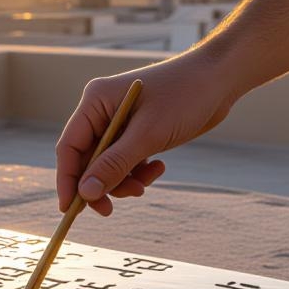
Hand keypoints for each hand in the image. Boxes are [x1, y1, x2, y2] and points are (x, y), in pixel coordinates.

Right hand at [55, 0, 288, 216]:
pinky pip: (128, 160)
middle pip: (87, 159)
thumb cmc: (184, 96)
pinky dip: (139, 171)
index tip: (69, 210)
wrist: (220, 79)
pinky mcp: (139, 131)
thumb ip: (114, 164)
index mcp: (95, 102)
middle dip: (101, 184)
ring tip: (146, 184)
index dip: (68, 180)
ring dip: (124, 180)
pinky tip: (159, 167)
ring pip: (109, 164)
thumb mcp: (148, 135)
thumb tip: (85, 193)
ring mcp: (120, 121)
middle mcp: (103, 111)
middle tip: (110, 210)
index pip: (69, 147)